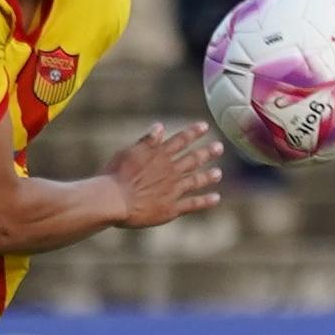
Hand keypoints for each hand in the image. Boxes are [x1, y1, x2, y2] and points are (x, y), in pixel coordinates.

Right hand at [105, 123, 224, 227]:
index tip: (205, 126)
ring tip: (218, 173)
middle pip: (192, 159)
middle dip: (207, 152)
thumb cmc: (115, 176)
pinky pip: (193, 203)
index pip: (180, 140)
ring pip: (196, 180)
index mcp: (158, 156)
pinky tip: (216, 198)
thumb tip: (161, 126)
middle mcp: (170, 171)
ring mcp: (173, 190)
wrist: (114, 200)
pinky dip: (205, 201)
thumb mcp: (128, 152)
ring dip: (208, 176)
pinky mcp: (171, 208)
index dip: (192, 132)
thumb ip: (146, 141)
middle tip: (219, 147)